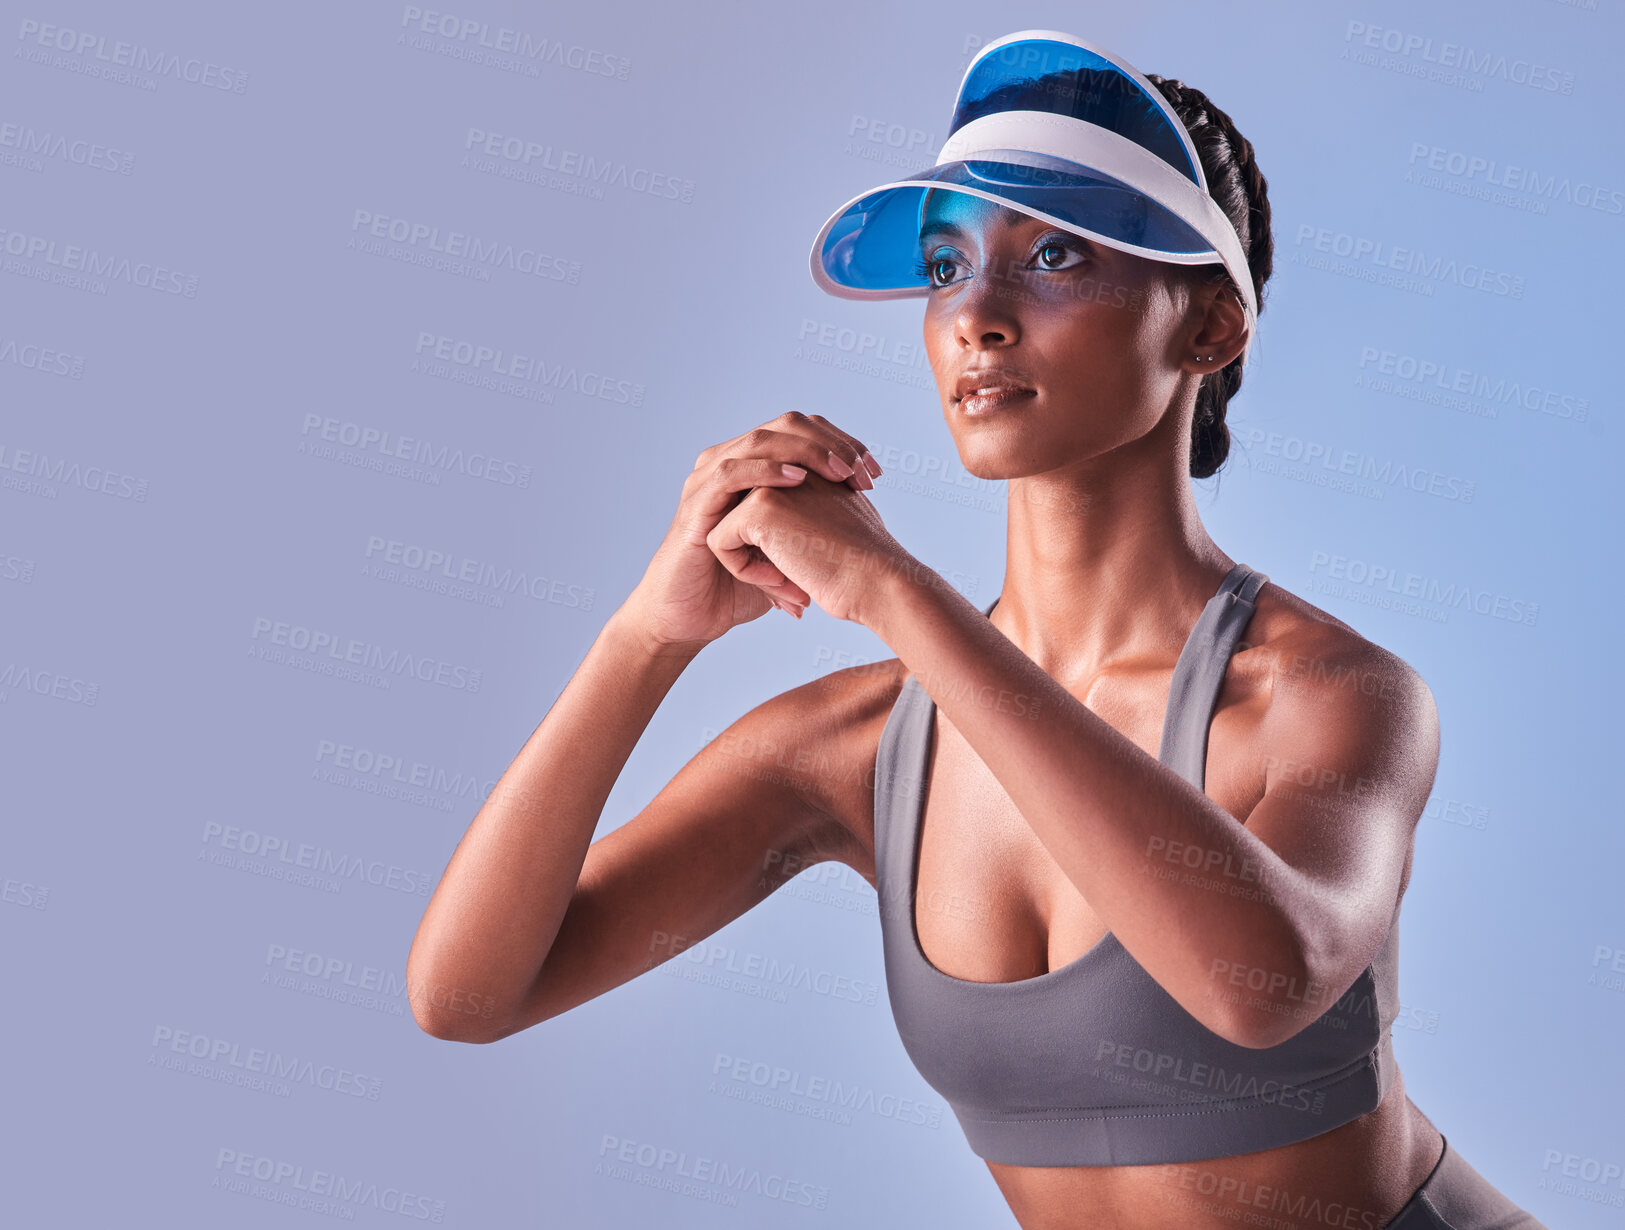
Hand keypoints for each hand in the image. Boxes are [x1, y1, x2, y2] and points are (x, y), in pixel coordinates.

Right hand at [625, 412, 882, 651]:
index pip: (803, 432)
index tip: (874, 472)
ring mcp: (708, 480)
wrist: (691, 619)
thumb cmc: (736, 589)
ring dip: (805, 452)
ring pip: (760, 440)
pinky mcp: (696, 504)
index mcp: (753, 467)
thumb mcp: (789, 553)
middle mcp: (730, 463)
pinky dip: (765, 471)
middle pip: (786, 426)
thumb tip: (862, 521)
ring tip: (840, 471)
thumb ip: (815, 530)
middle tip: (862, 471)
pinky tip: (796, 479)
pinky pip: (730, 473)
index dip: (841, 444)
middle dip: (831, 444)